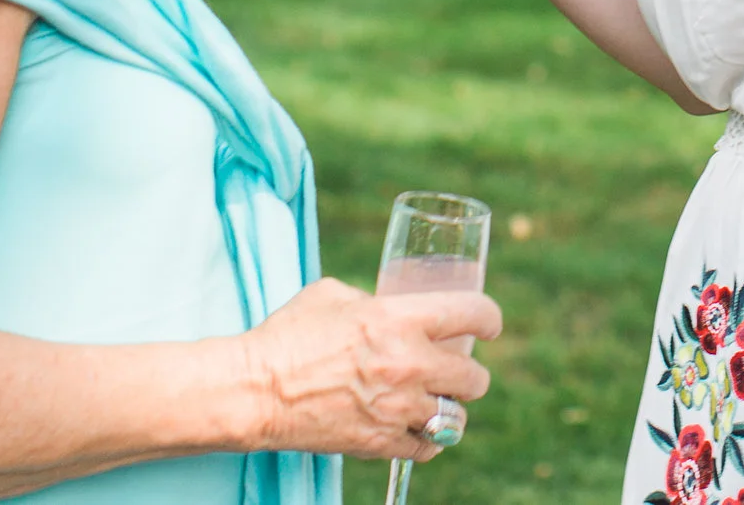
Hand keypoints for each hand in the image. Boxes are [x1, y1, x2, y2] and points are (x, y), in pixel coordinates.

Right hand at [241, 278, 502, 460]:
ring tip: (438, 403)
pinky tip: (419, 430)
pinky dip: (427, 441)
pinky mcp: (380, 442)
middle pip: (475, 377)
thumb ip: (373, 301)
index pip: (473, 315)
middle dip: (471, 373)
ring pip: (456, 418)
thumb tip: (391, 307)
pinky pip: (427, 448)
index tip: (489, 326)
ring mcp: (397, 409)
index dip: (489, 320)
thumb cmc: (288, 335)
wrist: (254, 391)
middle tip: (459, 371)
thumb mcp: (335, 295)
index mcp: (399, 319)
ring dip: (451, 410)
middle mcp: (408, 364)